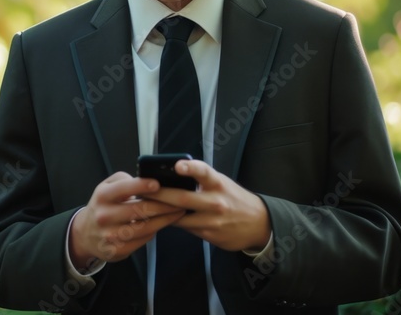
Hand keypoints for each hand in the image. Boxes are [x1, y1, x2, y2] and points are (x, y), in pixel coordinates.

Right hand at [69, 172, 184, 267]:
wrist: (85, 233)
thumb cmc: (102, 206)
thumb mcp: (105, 187)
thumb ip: (123, 180)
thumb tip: (146, 180)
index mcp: (102, 196)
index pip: (124, 188)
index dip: (142, 185)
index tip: (158, 184)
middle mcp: (105, 216)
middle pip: (141, 210)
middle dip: (164, 205)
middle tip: (181, 200)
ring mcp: (111, 235)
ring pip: (145, 227)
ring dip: (166, 220)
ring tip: (178, 212)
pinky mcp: (118, 250)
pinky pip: (143, 240)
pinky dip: (155, 231)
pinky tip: (162, 224)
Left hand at [141, 160, 270, 251]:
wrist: (258, 224)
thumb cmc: (234, 198)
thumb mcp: (221, 183)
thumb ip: (201, 179)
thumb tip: (171, 174)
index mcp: (218, 184)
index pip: (204, 172)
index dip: (190, 168)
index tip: (177, 165)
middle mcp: (216, 202)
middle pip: (183, 199)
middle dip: (160, 195)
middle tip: (142, 190)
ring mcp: (213, 220)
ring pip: (180, 217)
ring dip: (162, 212)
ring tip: (145, 205)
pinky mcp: (210, 235)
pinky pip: (186, 228)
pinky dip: (173, 222)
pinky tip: (162, 218)